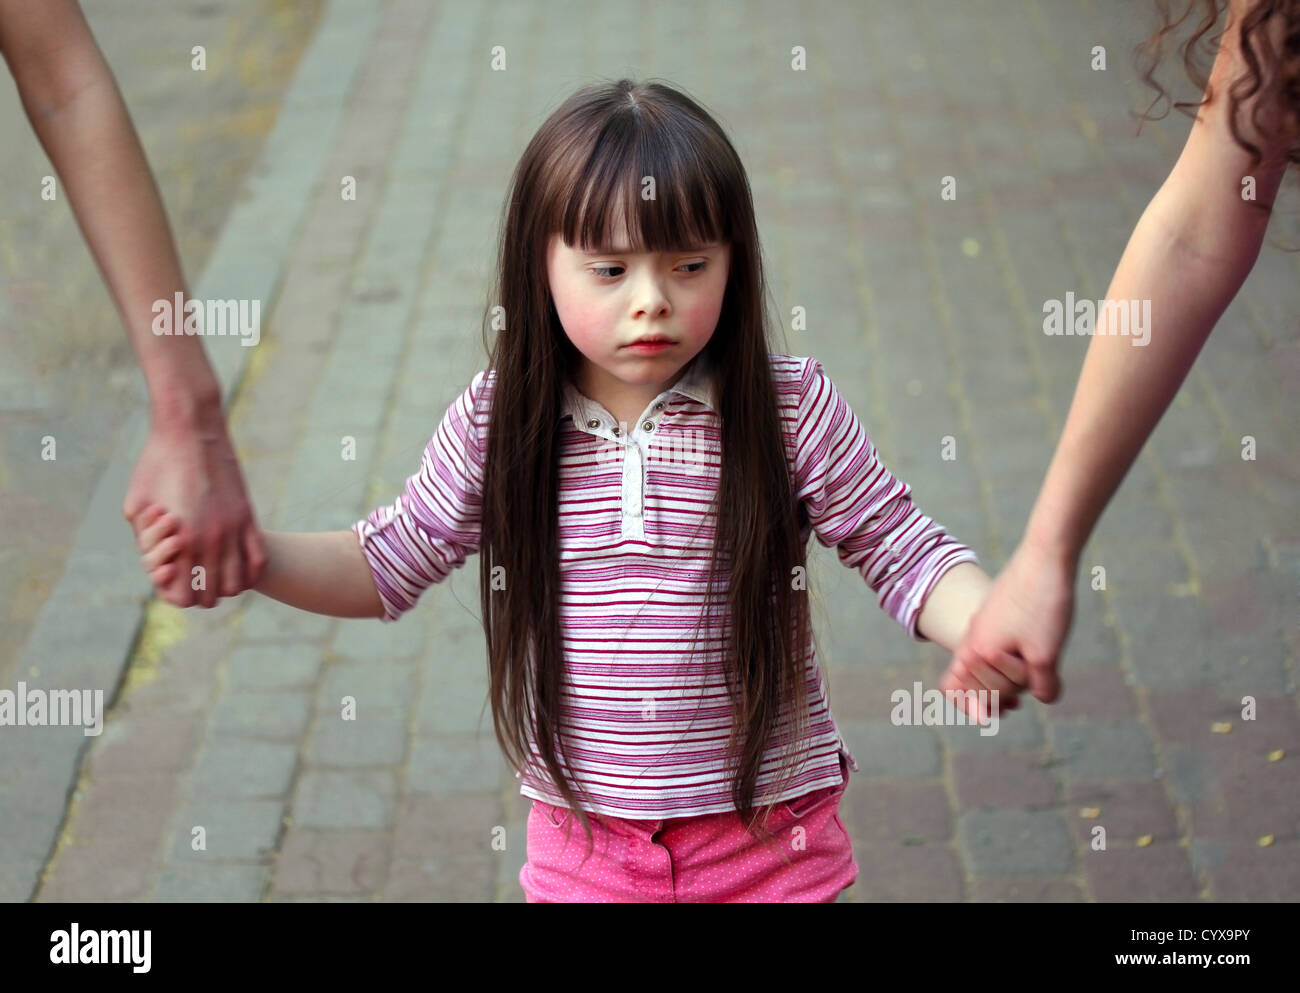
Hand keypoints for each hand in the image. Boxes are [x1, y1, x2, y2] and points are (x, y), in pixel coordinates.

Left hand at [122, 410, 266, 606]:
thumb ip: (143, 538)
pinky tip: (237, 568)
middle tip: (190, 582)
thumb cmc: (156, 464)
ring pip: (237, 583)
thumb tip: (151, 559)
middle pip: (211, 595)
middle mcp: (211, 538)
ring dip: (225, 586)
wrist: (190, 430)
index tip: (170, 584)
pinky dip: (249, 572)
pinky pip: (257, 559)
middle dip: (198, 595)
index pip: (184, 594)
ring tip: (213, 577)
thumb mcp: (135, 504)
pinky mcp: (248, 516)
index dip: (175, 596)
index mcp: (182, 538)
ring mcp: (234, 528)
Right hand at [939, 539, 1074, 720]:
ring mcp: (985, 623)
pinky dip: (1013, 657)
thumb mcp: (1046, 655)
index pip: (954, 689)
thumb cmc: (1042, 606)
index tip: (993, 717)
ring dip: (1009, 675)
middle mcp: (973, 637)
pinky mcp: (999, 612)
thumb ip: (1042, 686)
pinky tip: (1038, 654)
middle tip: (1025, 691)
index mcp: (975, 650)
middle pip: (976, 680)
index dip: (971, 706)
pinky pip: (998, 643)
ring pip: (989, 661)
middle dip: (999, 692)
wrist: (1047, 556)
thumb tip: (1043, 696)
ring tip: (1036, 674)